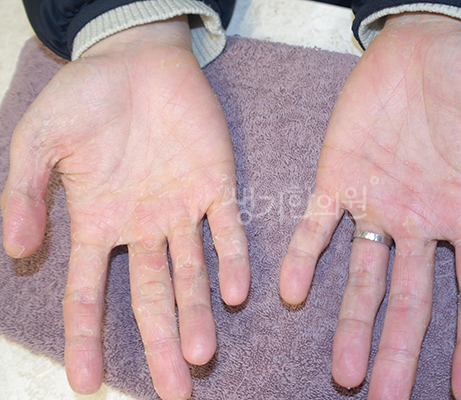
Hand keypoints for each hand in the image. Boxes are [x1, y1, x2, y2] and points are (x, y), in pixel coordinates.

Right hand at [1, 17, 249, 399]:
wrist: (136, 58)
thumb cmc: (84, 97)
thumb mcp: (39, 144)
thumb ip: (26, 195)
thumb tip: (15, 251)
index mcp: (98, 224)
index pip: (89, 294)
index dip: (87, 338)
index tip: (87, 384)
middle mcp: (143, 228)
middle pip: (153, 298)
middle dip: (162, 343)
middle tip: (176, 392)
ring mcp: (183, 210)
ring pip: (192, 274)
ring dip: (198, 313)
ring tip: (202, 355)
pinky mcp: (217, 185)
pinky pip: (227, 230)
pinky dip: (231, 260)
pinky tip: (234, 294)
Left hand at [280, 13, 460, 398]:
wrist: (430, 39)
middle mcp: (420, 222)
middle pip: (411, 302)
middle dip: (400, 353)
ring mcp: (377, 203)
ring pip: (362, 277)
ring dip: (351, 324)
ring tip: (343, 373)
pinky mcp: (339, 178)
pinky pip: (316, 226)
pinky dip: (303, 257)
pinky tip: (291, 293)